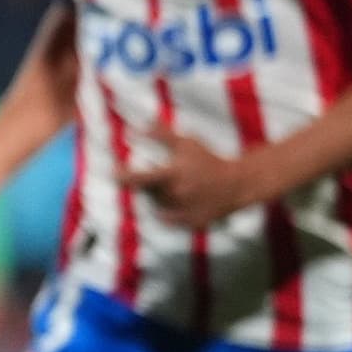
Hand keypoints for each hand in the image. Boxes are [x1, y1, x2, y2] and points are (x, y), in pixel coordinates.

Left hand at [132, 140, 267, 229]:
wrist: (238, 184)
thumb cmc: (209, 160)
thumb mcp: (186, 143)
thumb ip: (161, 134)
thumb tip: (138, 127)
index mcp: (174, 175)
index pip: (139, 179)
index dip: (123, 177)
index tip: (113, 173)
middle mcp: (176, 196)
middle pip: (147, 193)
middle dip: (148, 185)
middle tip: (164, 177)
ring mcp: (184, 212)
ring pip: (157, 206)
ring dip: (159, 197)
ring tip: (178, 186)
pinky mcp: (191, 224)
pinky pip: (168, 219)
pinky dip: (169, 211)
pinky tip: (182, 200)